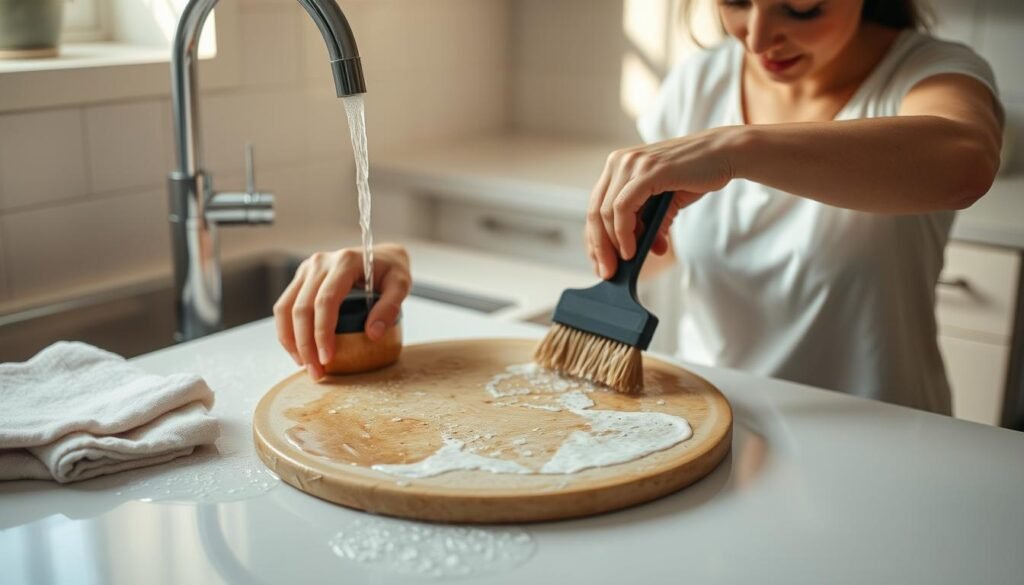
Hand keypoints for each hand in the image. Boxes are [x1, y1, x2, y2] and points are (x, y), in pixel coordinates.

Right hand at [273, 243, 410, 379]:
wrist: (381, 255)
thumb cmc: (391, 271)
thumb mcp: (401, 285)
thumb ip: (390, 307)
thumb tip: (373, 334)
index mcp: (345, 262)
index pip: (325, 301)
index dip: (322, 332)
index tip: (327, 358)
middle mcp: (321, 262)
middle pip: (301, 308)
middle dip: (305, 344)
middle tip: (316, 372)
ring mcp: (307, 269)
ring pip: (285, 308)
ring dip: (291, 341)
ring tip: (305, 365)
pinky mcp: (301, 278)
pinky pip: (284, 306)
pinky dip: (287, 331)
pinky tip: (299, 351)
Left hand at [585, 127, 737, 278]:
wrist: (724, 154)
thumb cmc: (695, 175)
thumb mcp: (665, 204)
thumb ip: (650, 224)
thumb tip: (641, 252)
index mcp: (619, 166)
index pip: (596, 206)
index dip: (594, 238)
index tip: (598, 262)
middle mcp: (619, 161)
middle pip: (595, 211)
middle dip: (599, 246)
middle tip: (606, 272)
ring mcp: (631, 164)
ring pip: (606, 212)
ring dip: (612, 244)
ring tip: (623, 263)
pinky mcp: (646, 171)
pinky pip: (623, 208)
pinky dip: (624, 233)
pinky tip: (631, 250)